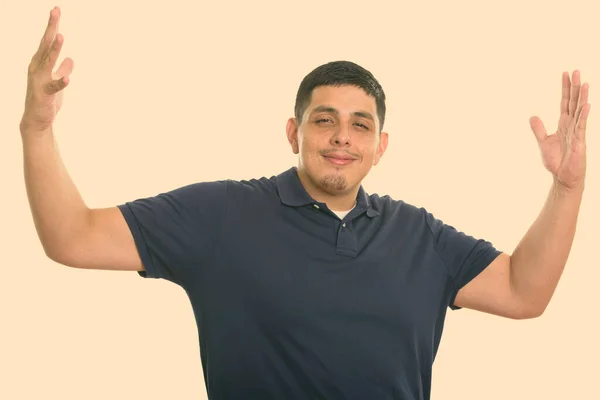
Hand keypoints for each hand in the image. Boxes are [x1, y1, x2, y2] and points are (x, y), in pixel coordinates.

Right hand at [20, 6, 73, 134]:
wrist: (37, 120)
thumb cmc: (46, 99)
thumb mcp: (57, 81)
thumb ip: (62, 69)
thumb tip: (70, 59)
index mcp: (40, 63)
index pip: (47, 41)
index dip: (52, 26)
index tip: (56, 10)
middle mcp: (37, 68)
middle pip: (45, 44)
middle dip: (51, 28)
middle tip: (55, 11)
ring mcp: (39, 80)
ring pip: (48, 61)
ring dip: (54, 49)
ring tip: (61, 36)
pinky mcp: (44, 94)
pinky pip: (53, 87)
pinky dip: (60, 82)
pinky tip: (68, 79)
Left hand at [529, 70, 590, 191]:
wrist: (562, 177)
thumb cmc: (556, 161)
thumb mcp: (543, 142)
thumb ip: (539, 129)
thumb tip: (532, 116)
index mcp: (563, 124)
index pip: (565, 102)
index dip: (565, 88)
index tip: (565, 74)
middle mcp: (572, 125)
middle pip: (574, 102)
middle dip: (574, 87)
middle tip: (575, 71)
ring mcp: (577, 132)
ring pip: (580, 110)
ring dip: (582, 97)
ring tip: (584, 82)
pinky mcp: (579, 141)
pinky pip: (582, 126)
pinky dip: (583, 115)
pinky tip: (586, 104)